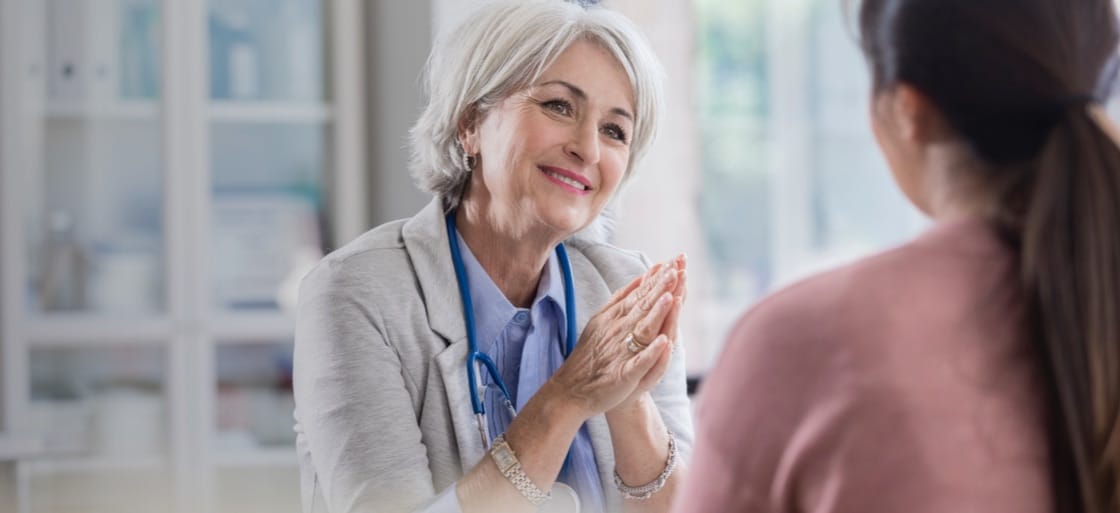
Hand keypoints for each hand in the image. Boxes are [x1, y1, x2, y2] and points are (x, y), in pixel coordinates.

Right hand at [547, 258, 683, 419]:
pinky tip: (663, 342)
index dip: (657, 279)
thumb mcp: (602, 318)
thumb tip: (642, 277)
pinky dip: (651, 352)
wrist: (573, 389)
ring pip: (643, 329)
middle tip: (675, 269)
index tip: (672, 262)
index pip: (640, 295)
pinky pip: (639, 362)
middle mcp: (619, 331)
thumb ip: (621, 298)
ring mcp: (621, 352)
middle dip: (660, 288)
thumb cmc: (592, 354)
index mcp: (616, 318)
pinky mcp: (623, 374)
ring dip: (657, 313)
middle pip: (643, 307)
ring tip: (670, 297)